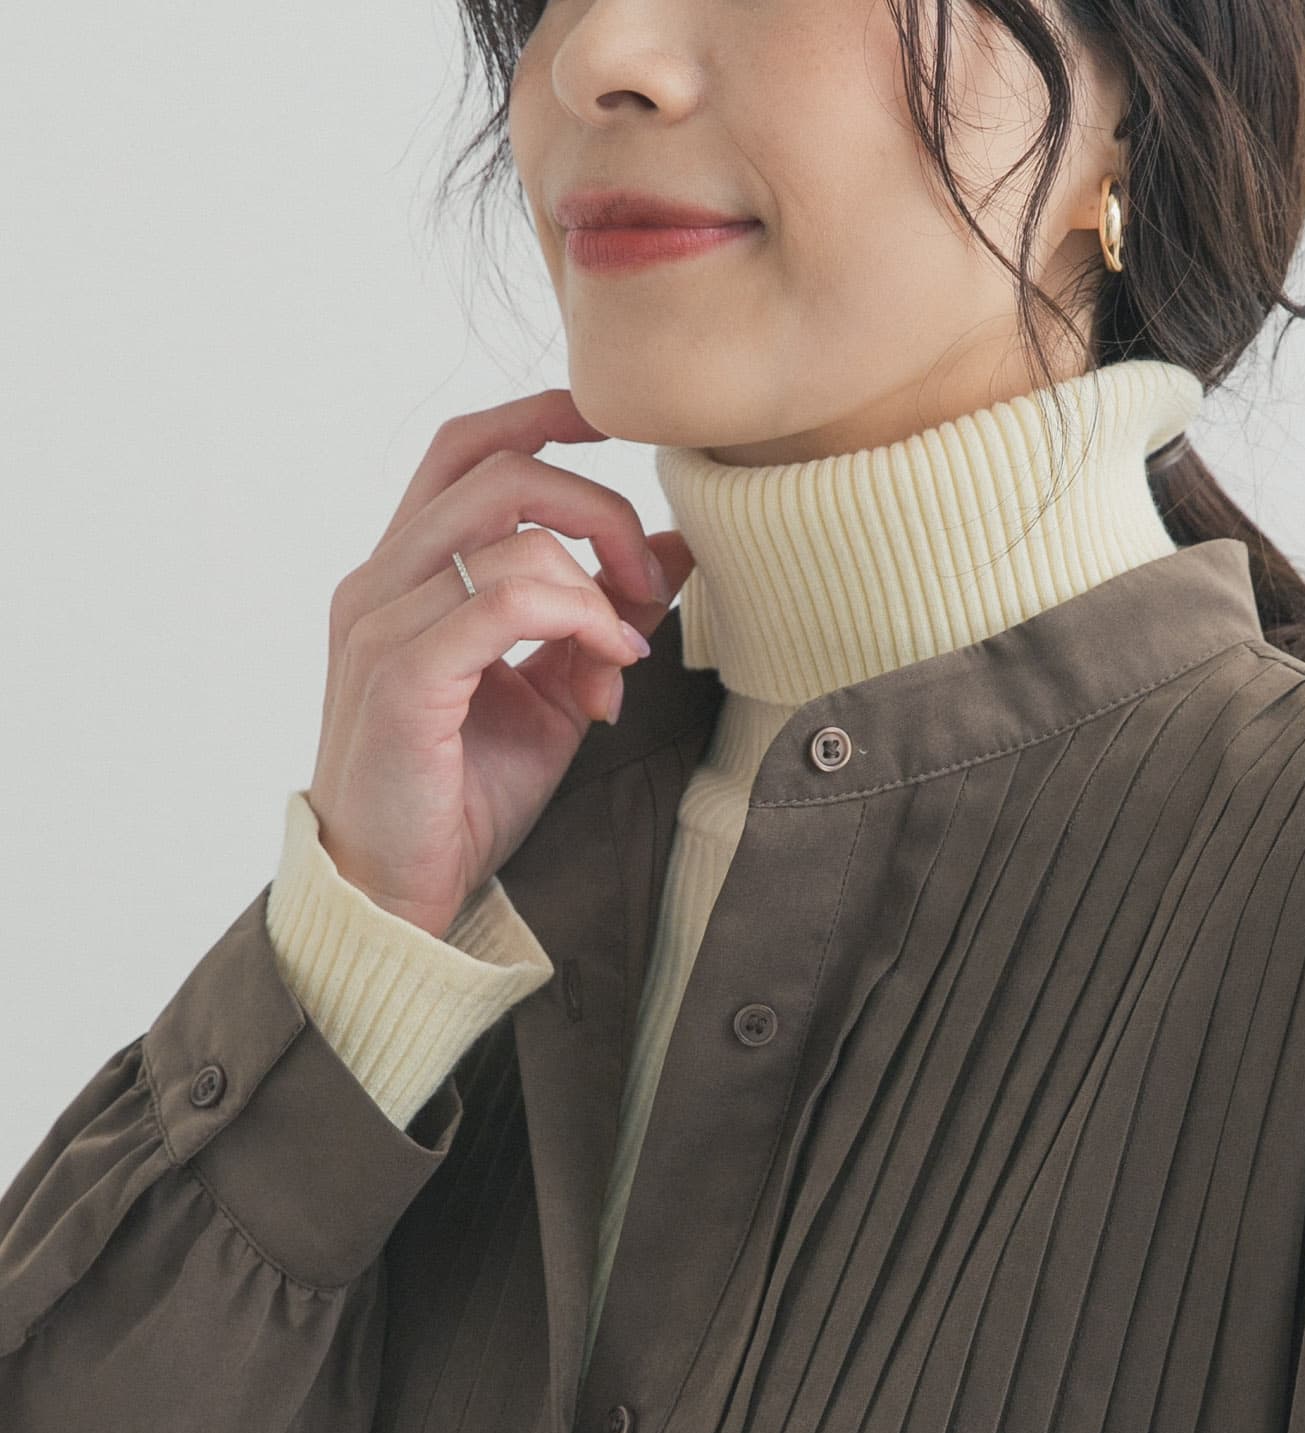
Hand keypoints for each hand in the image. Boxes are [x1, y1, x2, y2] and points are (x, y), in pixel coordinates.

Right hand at [306, 387, 694, 936]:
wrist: (397, 893)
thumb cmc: (462, 796)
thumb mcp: (552, 695)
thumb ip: (596, 617)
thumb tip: (671, 548)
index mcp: (404, 574)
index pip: (465, 451)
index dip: (541, 414)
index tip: (618, 424)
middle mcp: (379, 584)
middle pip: (497, 469)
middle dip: (597, 502)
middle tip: (649, 576)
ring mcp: (381, 627)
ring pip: (509, 533)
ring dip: (597, 575)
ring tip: (627, 641)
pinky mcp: (402, 680)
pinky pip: (503, 602)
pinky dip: (575, 616)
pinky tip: (605, 662)